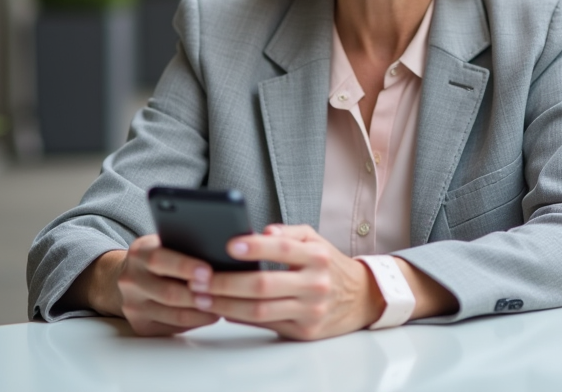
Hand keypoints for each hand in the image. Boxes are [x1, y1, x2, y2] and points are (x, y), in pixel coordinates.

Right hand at [87, 235, 221, 336]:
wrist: (132, 277)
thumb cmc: (160, 257)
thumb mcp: (165, 243)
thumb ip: (184, 245)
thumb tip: (218, 253)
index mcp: (139, 254)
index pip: (159, 260)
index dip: (185, 267)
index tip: (207, 271)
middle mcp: (131, 280)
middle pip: (168, 293)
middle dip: (198, 295)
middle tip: (223, 294)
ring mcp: (133, 305)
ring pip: (174, 314)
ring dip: (202, 312)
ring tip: (222, 306)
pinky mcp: (140, 325)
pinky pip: (173, 328)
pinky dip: (195, 322)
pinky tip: (209, 315)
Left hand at [189, 224, 384, 340]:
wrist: (361, 298)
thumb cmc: (328, 265)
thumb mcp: (315, 240)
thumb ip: (289, 232)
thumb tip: (261, 231)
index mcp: (317, 256)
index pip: (283, 248)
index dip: (255, 246)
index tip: (228, 244)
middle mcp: (315, 284)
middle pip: (263, 285)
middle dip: (226, 282)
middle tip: (199, 277)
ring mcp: (310, 311)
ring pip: (259, 310)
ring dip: (225, 304)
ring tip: (202, 296)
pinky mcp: (304, 332)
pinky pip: (265, 325)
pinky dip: (240, 317)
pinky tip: (222, 309)